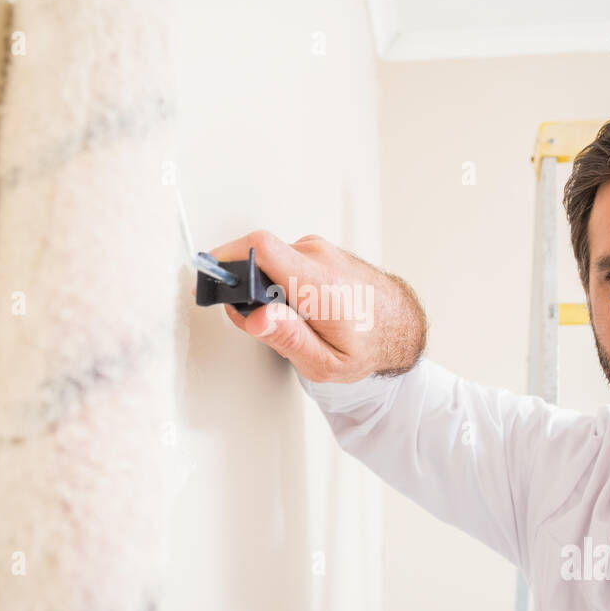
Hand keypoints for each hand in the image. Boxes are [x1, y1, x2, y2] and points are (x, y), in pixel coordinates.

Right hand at [194, 230, 426, 382]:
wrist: (399, 327)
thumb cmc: (366, 347)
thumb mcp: (326, 363)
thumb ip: (289, 339)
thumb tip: (256, 317)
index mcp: (319, 285)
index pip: (261, 248)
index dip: (225, 258)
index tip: (210, 280)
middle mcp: (319, 258)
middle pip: (257, 258)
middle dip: (244, 288)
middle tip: (260, 322)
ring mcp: (319, 249)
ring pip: (268, 261)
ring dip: (263, 288)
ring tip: (287, 319)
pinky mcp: (316, 250)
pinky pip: (281, 260)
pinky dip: (277, 282)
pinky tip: (294, 305)